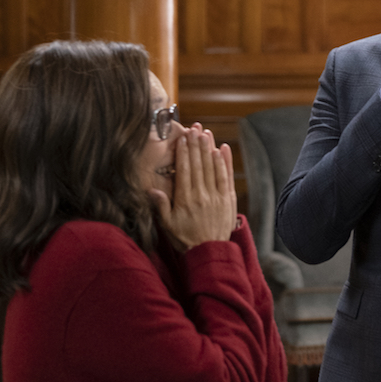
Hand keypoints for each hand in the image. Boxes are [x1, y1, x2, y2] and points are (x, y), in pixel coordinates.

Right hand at [149, 127, 237, 250]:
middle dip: (195, 145)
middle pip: (199, 164)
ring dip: (209, 148)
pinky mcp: (228, 199)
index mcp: (185, 199)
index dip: (183, 152)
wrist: (209, 252)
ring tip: (205, 133)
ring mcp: (216, 196)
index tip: (182, 138)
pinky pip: (226, 177)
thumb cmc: (186, 238)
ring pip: (212, 167)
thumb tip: (151, 190)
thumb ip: (160, 207)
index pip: (184, 170)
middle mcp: (201, 195)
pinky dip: (225, 162)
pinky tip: (223, 148)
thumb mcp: (168, 225)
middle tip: (193, 129)